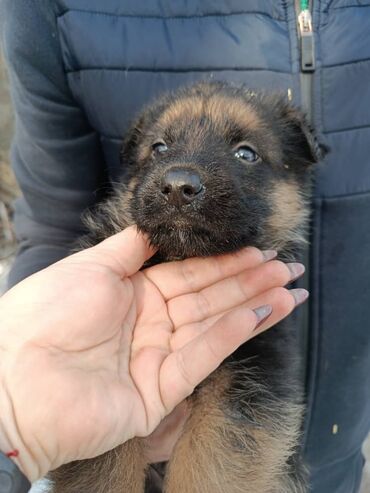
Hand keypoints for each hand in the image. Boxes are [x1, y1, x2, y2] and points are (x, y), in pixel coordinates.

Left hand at [0, 226, 306, 480]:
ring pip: (214, 325)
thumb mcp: (91, 266)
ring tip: (289, 289)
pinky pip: (202, 356)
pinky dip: (232, 335)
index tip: (256, 249)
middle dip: (249, 281)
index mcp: (134, 294)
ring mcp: (157, 358)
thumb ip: (129, 247)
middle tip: (286, 266)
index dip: (224, 262)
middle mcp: (150, 324)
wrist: (13, 378)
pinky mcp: (161, 391)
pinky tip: (260, 314)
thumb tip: (154, 224)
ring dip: (253, 307)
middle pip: (209, 298)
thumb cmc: (44, 315)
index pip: (190, 275)